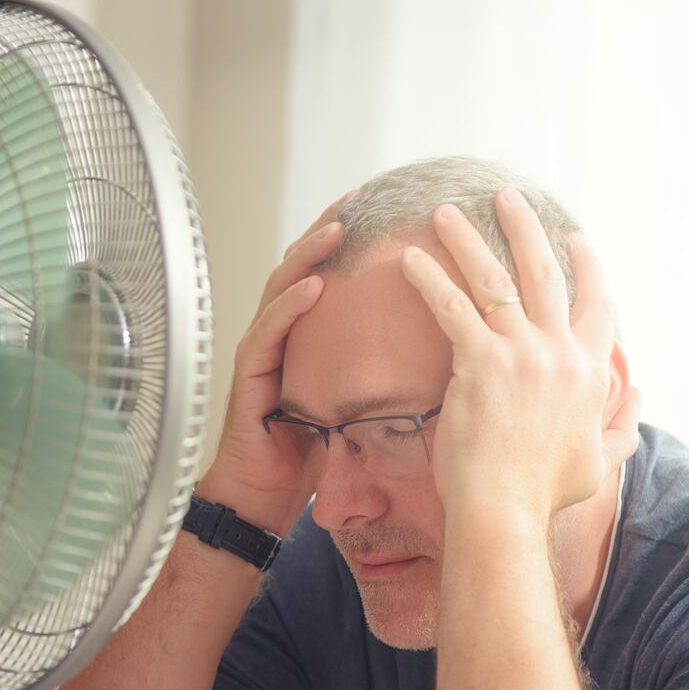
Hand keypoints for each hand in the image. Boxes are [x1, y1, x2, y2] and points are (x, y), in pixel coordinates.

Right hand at [199, 191, 355, 531]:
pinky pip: (269, 331)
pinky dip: (290, 304)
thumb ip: (377, 373)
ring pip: (281, 287)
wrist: (265, 492)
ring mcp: (260, 350)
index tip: (382, 206)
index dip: (350, 239)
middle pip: (301, 266)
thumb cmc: (309, 451)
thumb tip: (438, 355)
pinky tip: (313, 284)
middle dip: (327, 227)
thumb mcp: (354, 403)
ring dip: (308, 254)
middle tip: (359, 197)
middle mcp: (279, 333)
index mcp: (305, 336)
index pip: (326, 273)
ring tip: (336, 228)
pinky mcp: (250, 374)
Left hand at [399, 190, 640, 519]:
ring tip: (445, 212)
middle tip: (504, 196)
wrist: (505, 510)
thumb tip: (638, 394)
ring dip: (468, 240)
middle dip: (524, 228)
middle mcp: (561, 353)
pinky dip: (430, 279)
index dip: (588, 268)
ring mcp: (521, 355)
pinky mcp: (479, 364)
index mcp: (590, 372)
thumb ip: (623, 424)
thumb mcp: (600, 460)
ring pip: (494, 280)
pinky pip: (451, 308)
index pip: (598, 305)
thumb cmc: (544, 493)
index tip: (575, 239)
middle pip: (544, 274)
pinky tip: (408, 258)